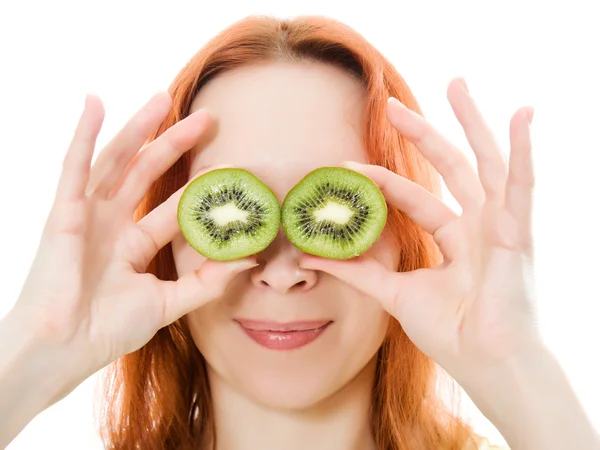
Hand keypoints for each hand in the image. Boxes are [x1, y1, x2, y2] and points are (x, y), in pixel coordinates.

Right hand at [10, 92, 255, 388]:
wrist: (63, 347)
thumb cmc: (108, 329)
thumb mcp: (167, 302)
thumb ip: (207, 281)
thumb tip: (249, 260)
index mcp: (134, 243)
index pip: (174, 206)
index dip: (200, 187)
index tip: (232, 168)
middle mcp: (112, 223)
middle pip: (149, 172)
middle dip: (176, 145)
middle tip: (207, 118)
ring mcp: (88, 214)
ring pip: (118, 160)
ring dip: (139, 129)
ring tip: (163, 99)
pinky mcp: (63, 211)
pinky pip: (75, 165)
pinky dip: (84, 134)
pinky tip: (95, 103)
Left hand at [300, 78, 539, 381]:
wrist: (485, 364)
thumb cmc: (451, 333)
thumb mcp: (395, 294)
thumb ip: (357, 272)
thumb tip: (308, 258)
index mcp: (454, 238)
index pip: (414, 197)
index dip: (381, 181)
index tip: (347, 165)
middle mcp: (478, 225)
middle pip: (449, 167)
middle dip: (421, 135)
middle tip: (392, 104)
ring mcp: (499, 224)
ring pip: (483, 162)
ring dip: (470, 123)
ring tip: (455, 84)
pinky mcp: (518, 231)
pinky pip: (523, 184)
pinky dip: (524, 149)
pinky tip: (521, 115)